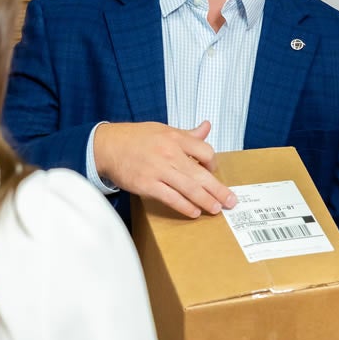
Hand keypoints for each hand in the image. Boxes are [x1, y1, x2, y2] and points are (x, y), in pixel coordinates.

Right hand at [93, 120, 235, 217]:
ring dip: (206, 201)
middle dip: (218, 190)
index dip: (213, 163)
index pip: (205, 151)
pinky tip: (194, 212)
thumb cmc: (136, 138)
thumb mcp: (163, 130)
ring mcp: (158, 170)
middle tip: (231, 201)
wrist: (107, 146)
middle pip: (201, 174)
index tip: (214, 172)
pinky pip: (171, 198)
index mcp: (175, 138)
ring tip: (217, 209)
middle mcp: (169, 153)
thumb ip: (187, 134)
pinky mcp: (147, 184)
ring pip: (189, 188)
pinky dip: (184, 206)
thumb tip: (206, 127)